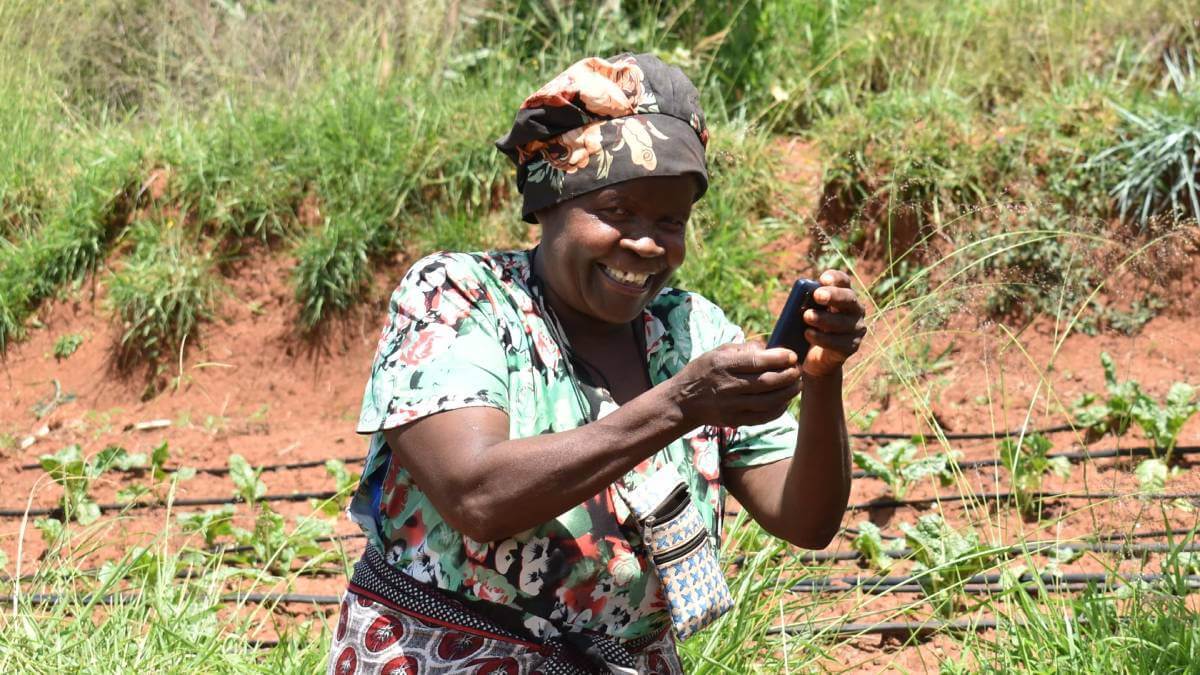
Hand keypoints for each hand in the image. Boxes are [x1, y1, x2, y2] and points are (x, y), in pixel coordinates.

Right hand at [669, 342, 801, 427]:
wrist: (683, 401)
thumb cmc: (703, 371)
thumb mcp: (717, 352)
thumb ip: (743, 349)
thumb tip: (769, 349)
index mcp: (723, 364)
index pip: (758, 361)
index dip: (780, 358)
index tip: (792, 355)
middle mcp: (728, 385)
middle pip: (767, 382)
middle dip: (789, 375)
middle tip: (797, 370)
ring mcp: (731, 406)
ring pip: (769, 401)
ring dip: (788, 393)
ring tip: (796, 384)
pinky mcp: (735, 420)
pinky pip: (763, 417)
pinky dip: (778, 409)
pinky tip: (784, 401)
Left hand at [801, 270, 865, 376]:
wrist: (816, 358)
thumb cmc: (811, 327)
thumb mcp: (808, 312)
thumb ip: (807, 303)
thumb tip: (798, 298)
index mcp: (844, 295)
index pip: (844, 281)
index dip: (835, 278)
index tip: (822, 279)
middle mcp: (855, 309)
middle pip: (848, 298)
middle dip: (833, 296)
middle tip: (816, 295)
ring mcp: (856, 328)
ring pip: (843, 322)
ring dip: (824, 318)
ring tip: (807, 316)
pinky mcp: (852, 346)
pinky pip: (838, 342)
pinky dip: (822, 338)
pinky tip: (808, 334)